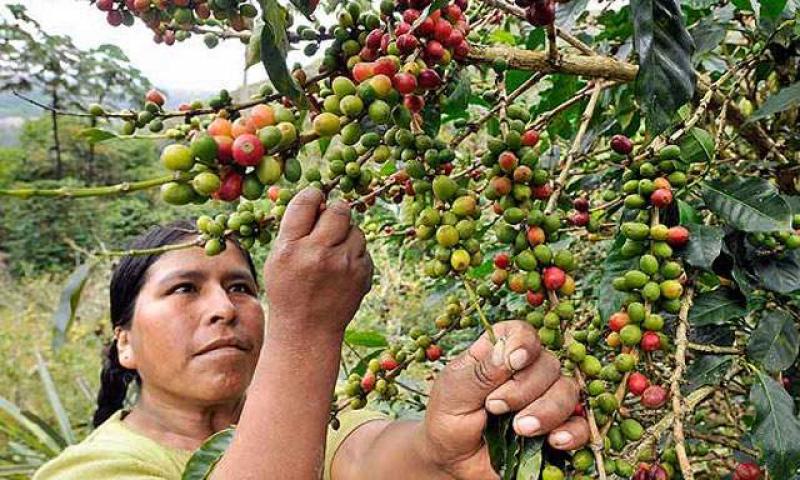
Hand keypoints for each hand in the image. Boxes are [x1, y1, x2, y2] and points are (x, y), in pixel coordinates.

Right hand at [264, 188, 372, 337]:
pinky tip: (340, 269)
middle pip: (339, 209)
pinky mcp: (363, 275)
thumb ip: (295, 228)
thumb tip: (320, 199)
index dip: (313, 195)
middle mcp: (319, 254)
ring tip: (333, 252)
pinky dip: (355, 254)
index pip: (307, 201)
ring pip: (356, 229)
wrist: (308, 330)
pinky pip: (364, 249)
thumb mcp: (277, 259)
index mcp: (291, 247)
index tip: (315, 199)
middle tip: (328, 222)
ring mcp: (345, 265)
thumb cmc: (288, 290)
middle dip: (335, 211)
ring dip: (346, 234)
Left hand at [419, 321, 589, 478]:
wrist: (452, 461)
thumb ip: (480, 372)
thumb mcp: (453, 392)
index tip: (514, 362)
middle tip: (494, 407)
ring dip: (546, 411)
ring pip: (568, 392)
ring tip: (519, 429)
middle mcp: (527, 372)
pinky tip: (554, 441)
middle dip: (525, 388)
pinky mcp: (556, 429)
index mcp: (498, 353)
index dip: (524, 343)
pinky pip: (580, 426)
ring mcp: (544, 400)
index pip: (522, 333)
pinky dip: (572, 432)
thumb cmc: (448, 419)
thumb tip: (510, 353)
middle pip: (549, 364)